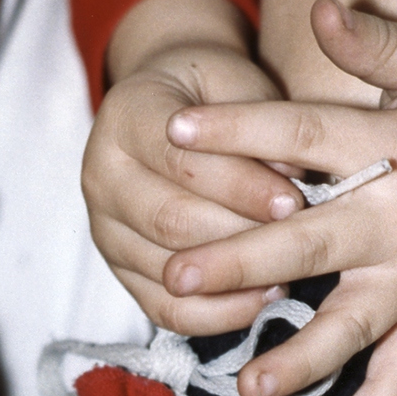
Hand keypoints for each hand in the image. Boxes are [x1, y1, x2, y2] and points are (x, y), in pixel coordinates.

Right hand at [83, 40, 303, 335]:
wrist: (166, 110)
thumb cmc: (211, 95)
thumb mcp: (235, 80)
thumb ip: (258, 123)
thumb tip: (292, 180)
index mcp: (126, 117)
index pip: (181, 163)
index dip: (239, 186)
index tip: (293, 202)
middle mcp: (101, 178)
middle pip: (169, 222)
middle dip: (238, 236)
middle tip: (295, 243)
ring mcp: (105, 230)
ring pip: (166, 270)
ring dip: (231, 279)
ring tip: (287, 275)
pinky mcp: (119, 271)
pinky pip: (164, 309)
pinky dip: (214, 315)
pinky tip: (260, 300)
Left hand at [164, 0, 396, 395]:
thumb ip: (385, 51)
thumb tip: (325, 13)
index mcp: (396, 151)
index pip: (303, 136)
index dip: (236, 129)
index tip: (171, 129)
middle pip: (310, 242)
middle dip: (242, 259)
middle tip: (180, 275)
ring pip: (354, 329)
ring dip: (300, 359)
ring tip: (248, 384)